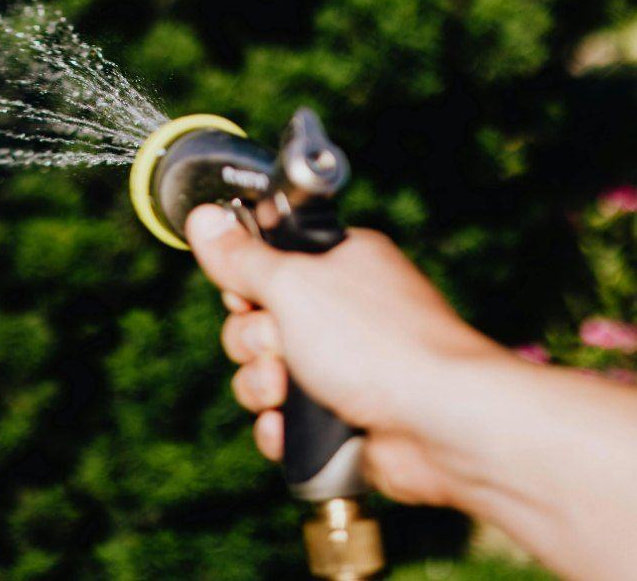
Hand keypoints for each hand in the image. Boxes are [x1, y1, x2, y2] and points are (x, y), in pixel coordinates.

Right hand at [184, 204, 507, 506]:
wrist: (442, 425)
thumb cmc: (380, 344)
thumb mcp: (292, 284)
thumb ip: (241, 256)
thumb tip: (203, 217)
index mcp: (339, 264)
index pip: (267, 261)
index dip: (245, 282)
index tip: (245, 294)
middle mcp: (343, 311)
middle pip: (257, 320)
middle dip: (251, 342)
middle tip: (276, 346)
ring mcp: (345, 365)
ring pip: (265, 372)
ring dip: (260, 386)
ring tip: (285, 392)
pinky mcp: (343, 415)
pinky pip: (285, 418)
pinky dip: (280, 427)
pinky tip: (289, 428)